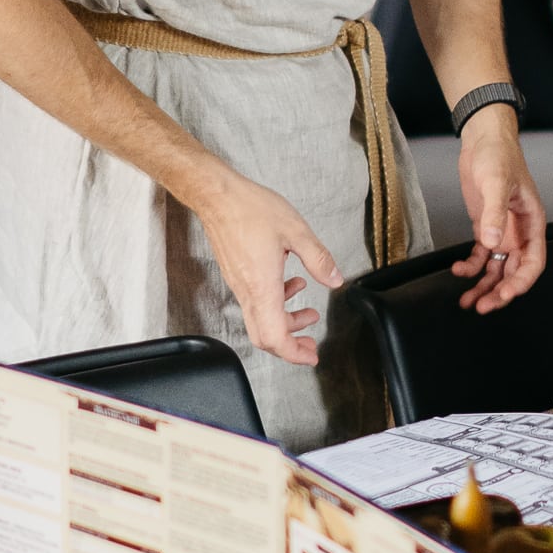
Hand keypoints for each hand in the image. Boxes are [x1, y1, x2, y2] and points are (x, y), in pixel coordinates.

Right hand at [188, 172, 342, 364]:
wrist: (217, 196)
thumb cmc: (250, 209)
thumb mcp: (296, 231)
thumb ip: (318, 258)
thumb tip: (335, 280)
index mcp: (262, 286)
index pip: (274, 337)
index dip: (293, 353)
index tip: (310, 356)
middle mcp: (247, 291)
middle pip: (265, 336)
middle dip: (290, 346)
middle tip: (310, 345)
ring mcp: (239, 284)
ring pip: (261, 319)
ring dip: (286, 322)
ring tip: (308, 313)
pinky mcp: (236, 275)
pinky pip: (255, 302)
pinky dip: (276, 302)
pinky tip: (291, 284)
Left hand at [453, 112, 548, 311]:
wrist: (482, 139)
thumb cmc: (499, 155)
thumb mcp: (496, 182)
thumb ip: (494, 214)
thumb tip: (491, 244)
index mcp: (532, 223)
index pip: (534, 262)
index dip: (521, 282)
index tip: (505, 295)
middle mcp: (519, 232)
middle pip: (514, 272)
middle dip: (500, 292)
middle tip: (482, 306)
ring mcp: (502, 231)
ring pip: (497, 269)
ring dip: (484, 287)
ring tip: (468, 302)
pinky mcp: (485, 227)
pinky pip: (480, 257)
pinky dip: (470, 267)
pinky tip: (457, 270)